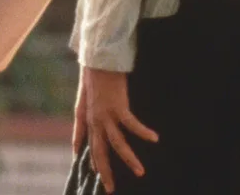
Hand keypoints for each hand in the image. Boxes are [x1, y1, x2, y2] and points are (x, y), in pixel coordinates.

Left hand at [79, 67, 157, 192]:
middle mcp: (94, 119)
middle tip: (111, 188)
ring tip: (140, 172)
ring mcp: (105, 114)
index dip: (90, 160)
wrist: (98, 57)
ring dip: (129, 159)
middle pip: (99, 151)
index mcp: (86, 116)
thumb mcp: (86, 92)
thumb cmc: (94, 73)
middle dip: (105, 172)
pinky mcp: (118, 106)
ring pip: (117, 144)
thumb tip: (89, 117)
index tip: (95, 174)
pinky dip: (143, 133)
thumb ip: (87, 108)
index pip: (87, 144)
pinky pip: (131, 125)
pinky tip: (154, 138)